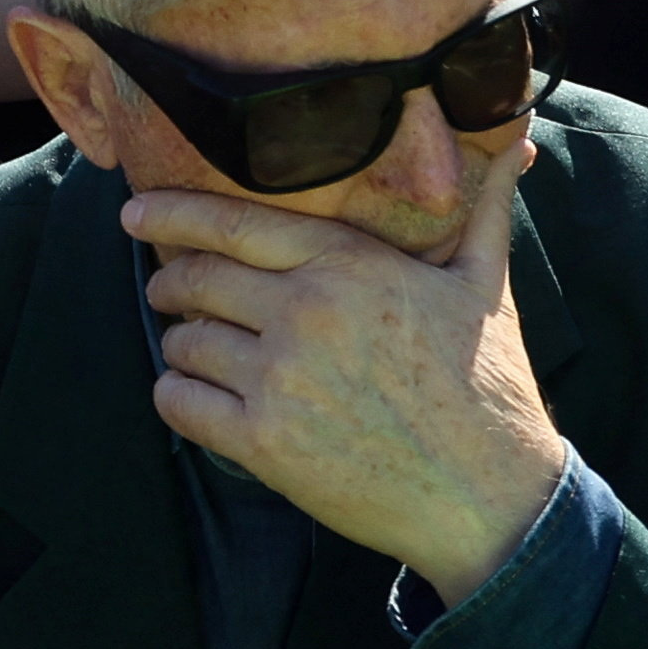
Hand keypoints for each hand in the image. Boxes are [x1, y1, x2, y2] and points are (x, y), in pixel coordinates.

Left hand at [130, 150, 573, 606]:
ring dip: (180, 344)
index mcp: (348, 263)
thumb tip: (513, 150)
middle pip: (197, 278)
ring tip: (195, 352)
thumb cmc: (489, 387)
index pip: (235, 222)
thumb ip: (479, 211)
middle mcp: (305, 311)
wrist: (492, 497)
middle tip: (165, 289)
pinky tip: (193, 397)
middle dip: (170, 282)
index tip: (134, 212)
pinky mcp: (265, 443)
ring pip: (185, 342)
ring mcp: (280, 379)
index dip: (173, 213)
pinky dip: (177, 396)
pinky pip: (182, 404)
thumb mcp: (485, 286)